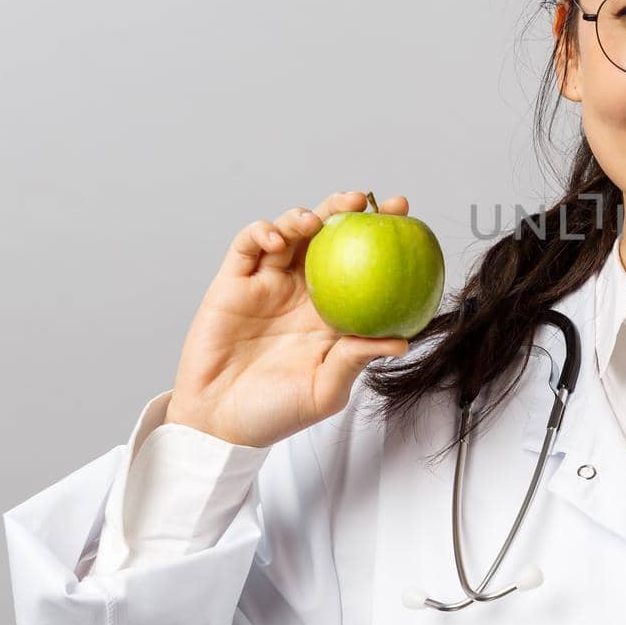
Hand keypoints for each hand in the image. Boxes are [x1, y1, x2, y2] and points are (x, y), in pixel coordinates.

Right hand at [166, 190, 414, 448]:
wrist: (221, 423)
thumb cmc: (277, 412)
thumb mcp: (327, 390)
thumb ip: (357, 359)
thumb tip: (402, 342)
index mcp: (332, 310)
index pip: (362, 262)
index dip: (381, 235)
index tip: (404, 216)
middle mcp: (303, 290)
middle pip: (326, 235)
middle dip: (345, 208)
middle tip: (364, 201)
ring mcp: (267, 283)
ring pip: (288, 231)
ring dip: (303, 215)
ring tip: (315, 221)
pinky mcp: (233, 284)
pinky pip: (247, 246)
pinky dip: (262, 232)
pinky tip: (277, 238)